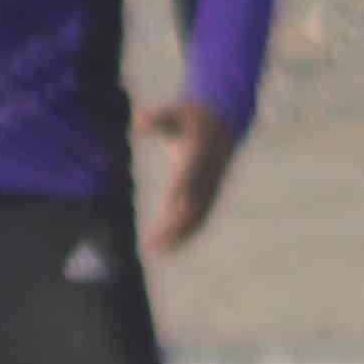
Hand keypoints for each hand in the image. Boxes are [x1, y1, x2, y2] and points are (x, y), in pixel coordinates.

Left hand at [137, 96, 241, 254]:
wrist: (226, 118)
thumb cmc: (194, 116)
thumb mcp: (177, 111)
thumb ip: (158, 118)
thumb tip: (137, 120)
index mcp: (201, 151)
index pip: (190, 174)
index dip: (182, 191)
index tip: (170, 208)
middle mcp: (209, 172)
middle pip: (194, 201)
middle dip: (175, 225)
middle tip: (153, 244)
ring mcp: (214, 184)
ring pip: (200, 214)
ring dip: (181, 235)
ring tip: (158, 252)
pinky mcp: (213, 192)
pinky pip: (203, 215)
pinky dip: (189, 232)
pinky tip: (172, 248)